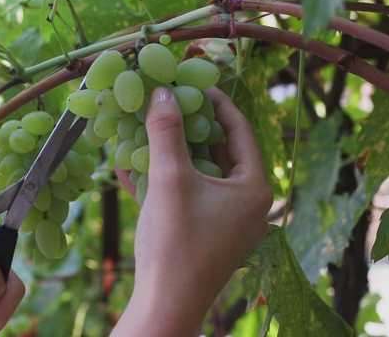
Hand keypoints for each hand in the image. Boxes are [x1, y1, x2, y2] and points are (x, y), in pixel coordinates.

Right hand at [112, 87, 271, 335]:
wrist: (164, 305)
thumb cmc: (175, 243)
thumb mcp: (169, 179)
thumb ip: (166, 132)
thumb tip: (163, 91)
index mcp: (254, 188)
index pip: (240, 131)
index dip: (217, 103)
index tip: (195, 83)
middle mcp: (247, 204)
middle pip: (220, 152)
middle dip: (191, 127)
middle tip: (170, 102)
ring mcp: (227, 222)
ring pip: (201, 174)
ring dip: (174, 153)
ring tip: (150, 128)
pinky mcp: (206, 234)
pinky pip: (189, 196)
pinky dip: (167, 180)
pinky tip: (134, 166)